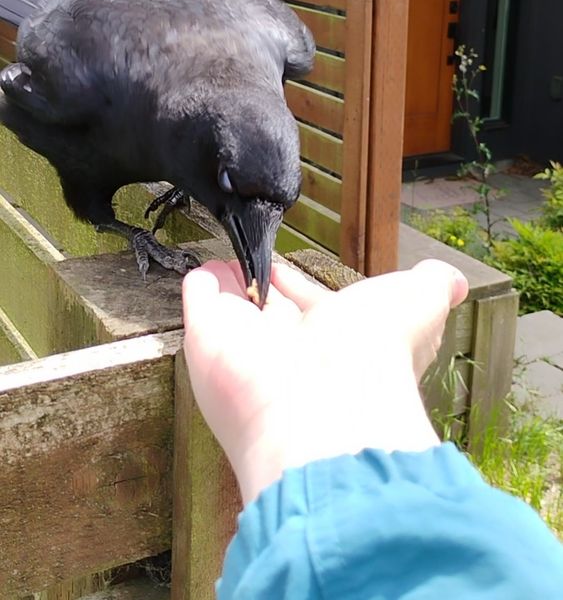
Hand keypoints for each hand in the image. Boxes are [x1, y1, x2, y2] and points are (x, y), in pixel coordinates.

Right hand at [183, 258, 468, 503]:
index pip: (318, 308)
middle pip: (274, 312)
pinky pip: (201, 302)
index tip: (300, 267)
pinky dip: (202, 284)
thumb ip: (433, 285)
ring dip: (232, 281)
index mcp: (340, 343)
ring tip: (225, 257)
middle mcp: (294, 350)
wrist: (324, 401)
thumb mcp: (420, 304)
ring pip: (236, 307)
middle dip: (268, 287)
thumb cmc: (377, 354)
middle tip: (259, 261)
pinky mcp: (208, 338)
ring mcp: (247, 347)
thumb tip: (454, 279)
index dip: (308, 287)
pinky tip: (206, 268)